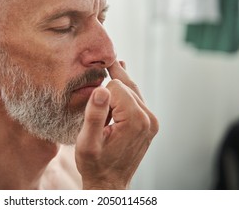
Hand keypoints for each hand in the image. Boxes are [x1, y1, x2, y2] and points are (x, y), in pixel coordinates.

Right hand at [75, 60, 158, 188]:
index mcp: (135, 120)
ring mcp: (151, 121)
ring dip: (119, 84)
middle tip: (107, 56)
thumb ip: (94, 115)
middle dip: (113, 76)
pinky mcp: (150, 123)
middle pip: (127, 84)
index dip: (100, 92)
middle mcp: (148, 118)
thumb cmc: (95, 165)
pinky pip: (137, 99)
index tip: (92, 103)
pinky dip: (126, 92)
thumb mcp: (87, 143)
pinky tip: (120, 82)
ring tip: (114, 64)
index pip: (115, 86)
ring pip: (133, 90)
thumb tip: (101, 88)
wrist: (110, 183)